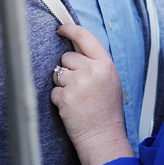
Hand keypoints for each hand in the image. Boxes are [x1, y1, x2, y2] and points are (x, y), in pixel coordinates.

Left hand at [50, 24, 134, 164]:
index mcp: (105, 64)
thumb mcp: (110, 80)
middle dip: (68, 69)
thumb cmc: (106, 111)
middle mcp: (92, 70)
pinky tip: (72, 108)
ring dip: (63, 85)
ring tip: (77, 99)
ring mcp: (78, 83)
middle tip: (80, 87)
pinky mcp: (65, 96)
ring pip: (58, 73)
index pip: (85, 37)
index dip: (70, 30)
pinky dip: (59, 99)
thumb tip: (75, 49)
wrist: (103, 135)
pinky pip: (54, 90)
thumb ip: (95, 64)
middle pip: (67, 57)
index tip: (60, 29)